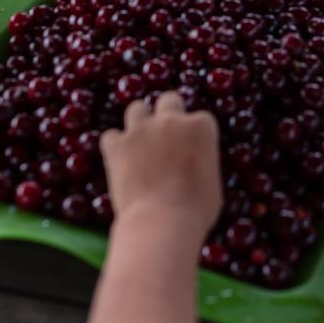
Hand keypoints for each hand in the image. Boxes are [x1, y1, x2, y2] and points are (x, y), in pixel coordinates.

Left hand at [100, 91, 221, 239]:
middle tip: (166, 136)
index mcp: (200, 127)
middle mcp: (171, 120)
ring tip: (140, 143)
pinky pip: (111, 136)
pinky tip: (119, 159)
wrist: (162, 222)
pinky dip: (115, 146)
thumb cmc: (195, 210)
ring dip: (139, 122)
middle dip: (167, 113)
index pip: (200, 119)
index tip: (191, 150)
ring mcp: (141, 129)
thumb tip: (193, 164)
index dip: (195, 135)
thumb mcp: (212, 182)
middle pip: (169, 100)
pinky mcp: (117, 144)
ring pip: (137, 109)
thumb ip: (201, 162)